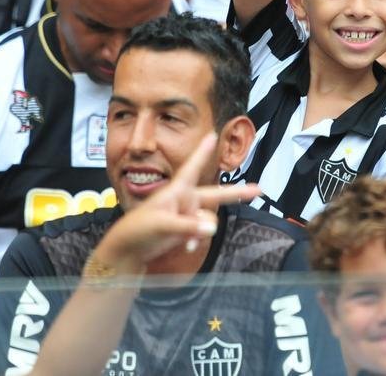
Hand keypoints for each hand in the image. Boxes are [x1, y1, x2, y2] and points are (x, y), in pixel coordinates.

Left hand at [93, 133, 260, 271]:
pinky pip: (201, 232)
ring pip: (207, 219)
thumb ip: (188, 227)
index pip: (193, 167)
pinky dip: (197, 240)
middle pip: (214, 194)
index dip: (203, 152)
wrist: (128, 251)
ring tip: (188, 242)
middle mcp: (184, 200)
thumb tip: (211, 229)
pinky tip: (187, 247)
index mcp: (177, 191)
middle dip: (236, 193)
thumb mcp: (163, 225)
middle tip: (258, 190)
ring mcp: (185, 215)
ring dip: (203, 230)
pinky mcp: (184, 230)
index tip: (213, 134)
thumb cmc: (138, 230)